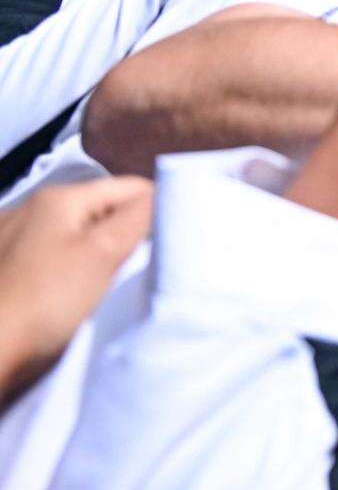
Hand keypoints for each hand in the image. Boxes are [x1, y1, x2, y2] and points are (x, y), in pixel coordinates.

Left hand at [0, 175, 152, 406]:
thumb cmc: (46, 301)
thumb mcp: (104, 254)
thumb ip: (140, 217)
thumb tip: (167, 193)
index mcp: (58, 198)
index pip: (130, 188)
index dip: (158, 211)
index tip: (170, 246)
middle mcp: (30, 208)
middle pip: (102, 210)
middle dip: (126, 233)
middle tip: (141, 268)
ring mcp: (11, 237)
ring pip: (77, 234)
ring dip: (97, 252)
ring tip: (108, 283)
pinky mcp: (4, 266)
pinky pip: (52, 255)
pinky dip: (69, 268)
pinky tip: (70, 292)